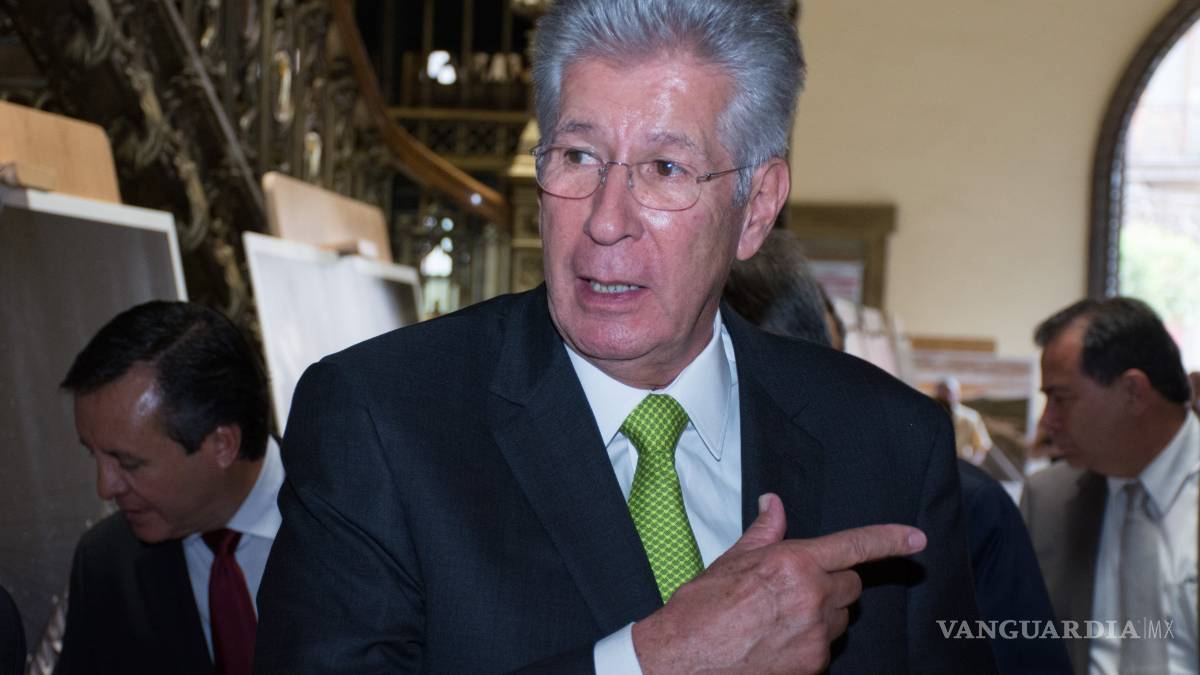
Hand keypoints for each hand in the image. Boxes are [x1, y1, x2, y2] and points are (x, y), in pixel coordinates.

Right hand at [631, 493, 926, 674]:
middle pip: (850, 585)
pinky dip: (811, 641)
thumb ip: (764, 533)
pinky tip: (777, 640)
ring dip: (824, 613)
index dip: (889, 541)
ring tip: (781, 617)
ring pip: (841, 618)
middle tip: (797, 587)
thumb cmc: (700, 609)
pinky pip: (826, 647)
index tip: (916, 539)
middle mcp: (811, 598)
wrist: (682, 660)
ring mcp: (814, 636)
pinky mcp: (811, 666)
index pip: (853, 547)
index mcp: (793, 563)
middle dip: (833, 582)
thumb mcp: (730, 561)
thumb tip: (775, 504)